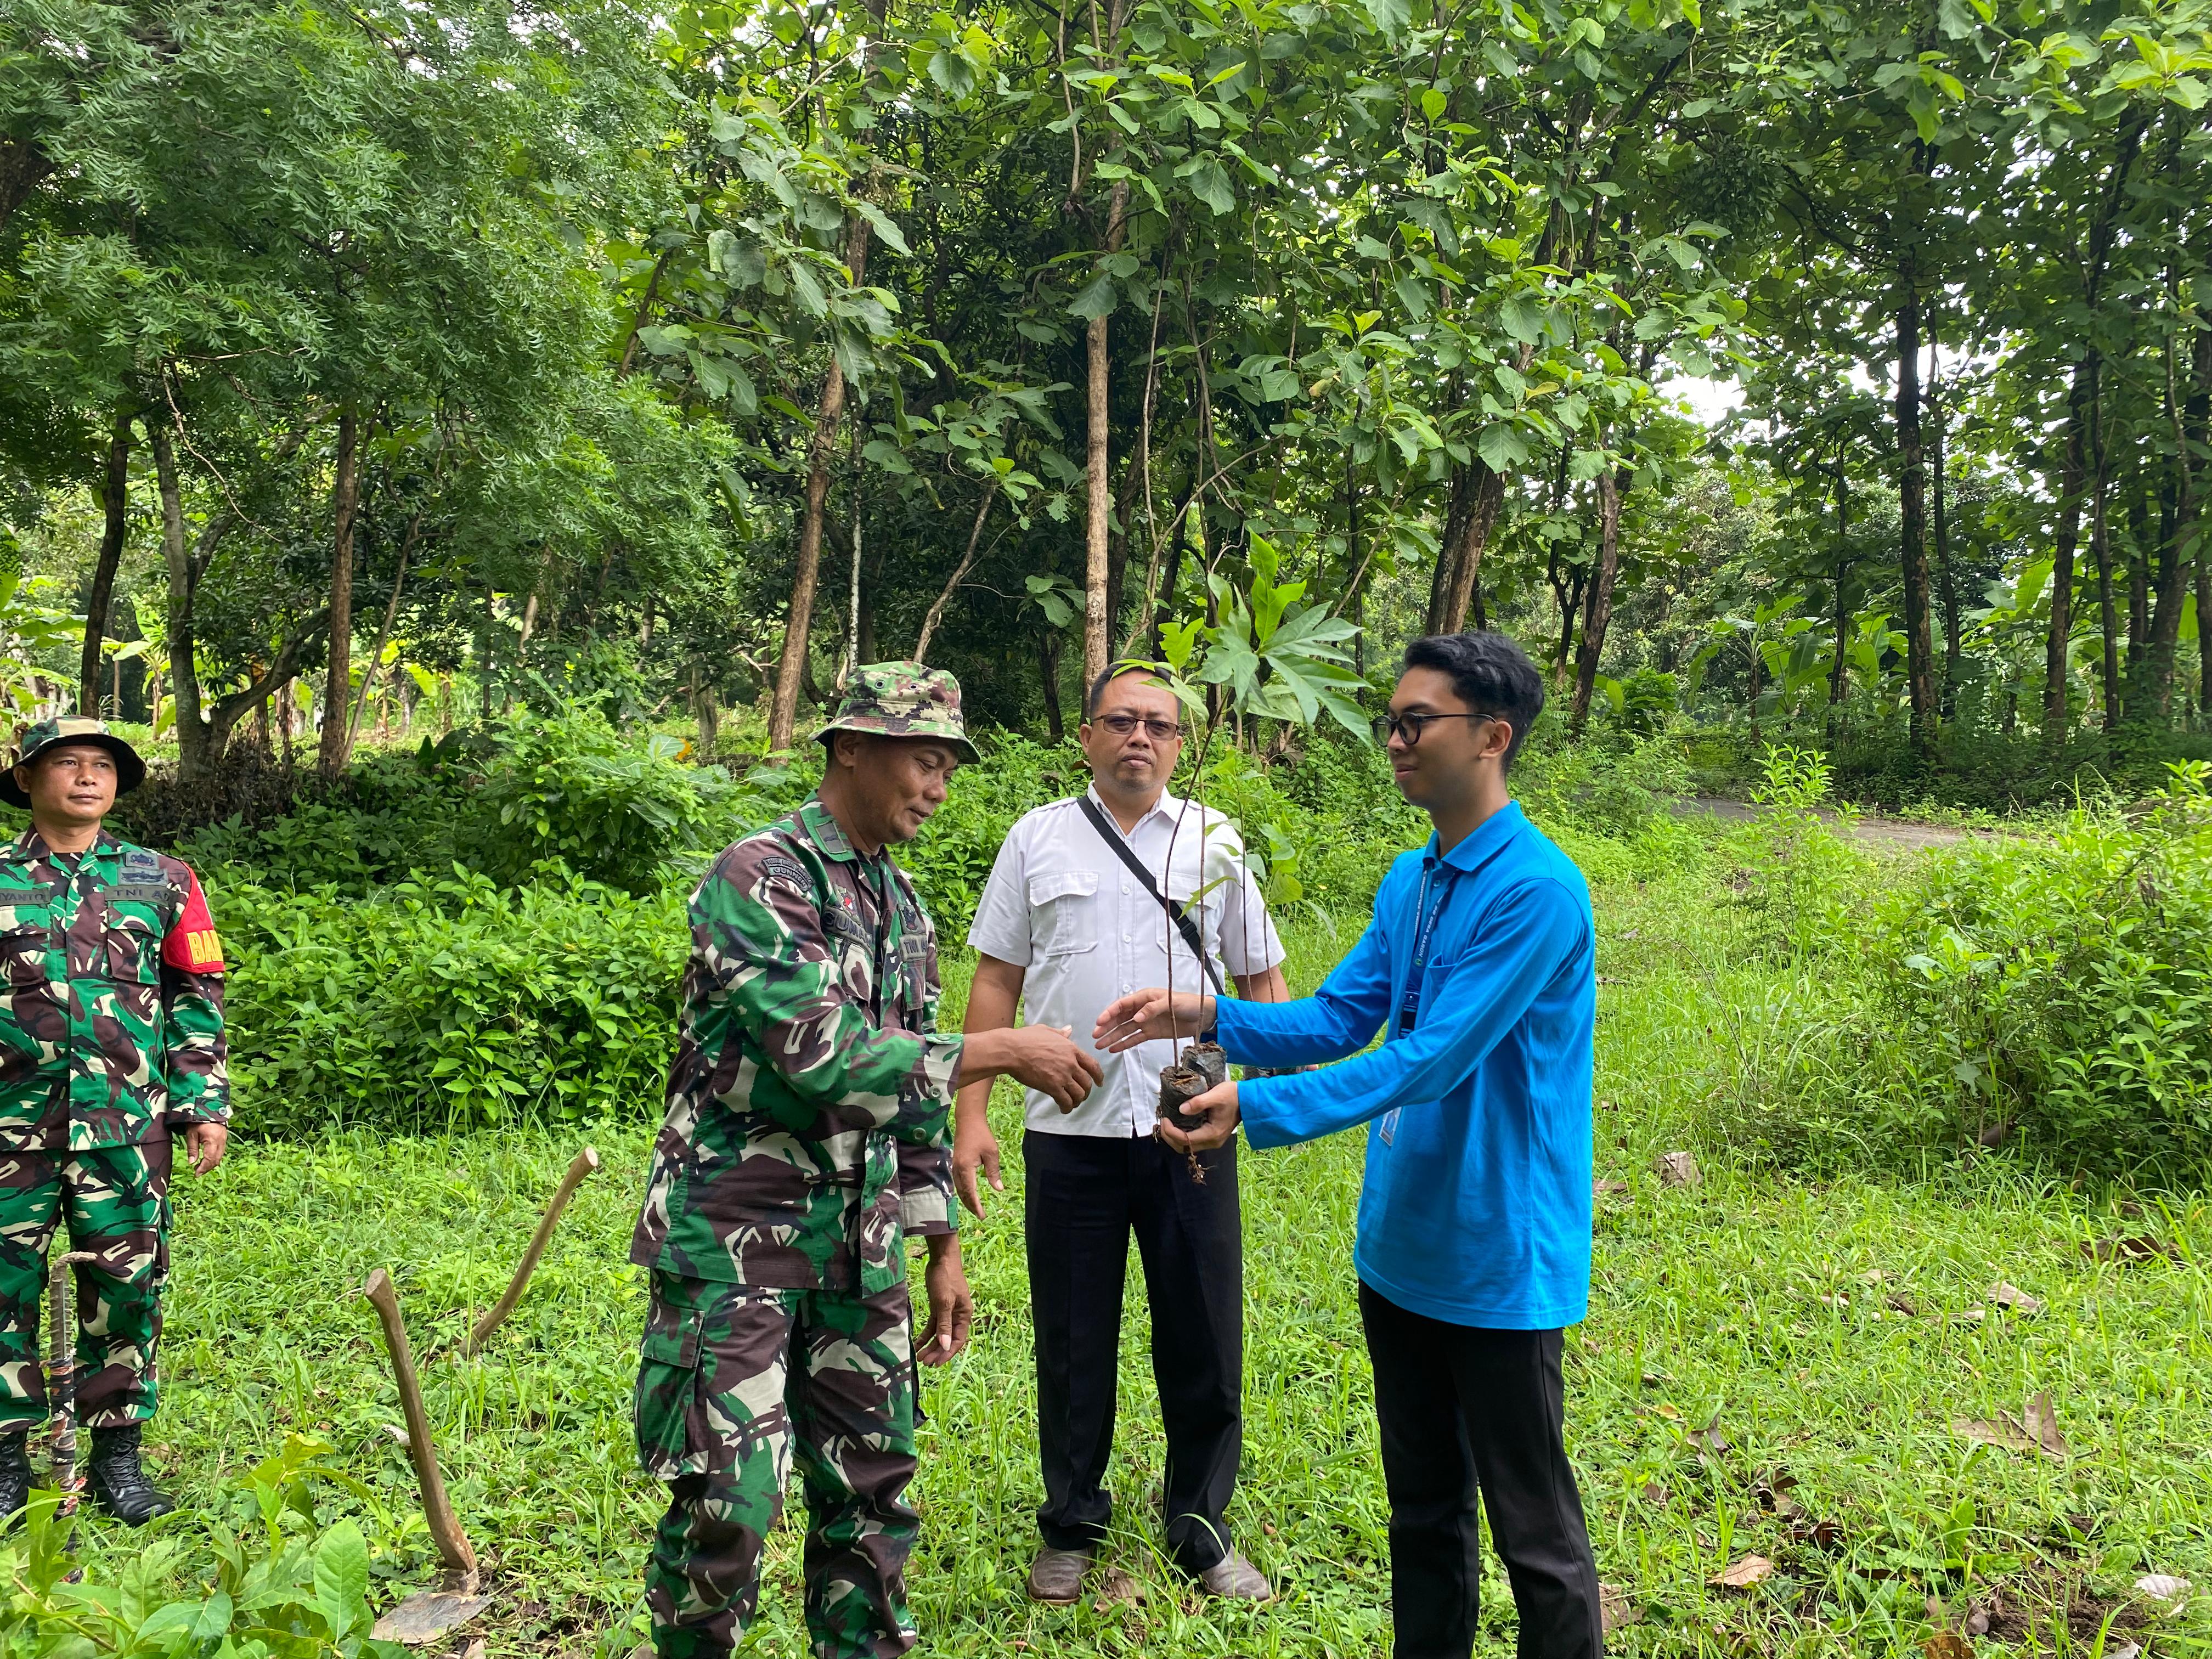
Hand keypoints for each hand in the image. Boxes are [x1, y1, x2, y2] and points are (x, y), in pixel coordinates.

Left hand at [182, 1122, 227, 1174]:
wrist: (210, 1108)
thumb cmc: (198, 1120)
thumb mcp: (191, 1134)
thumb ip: (192, 1149)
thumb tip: (191, 1162)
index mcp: (213, 1141)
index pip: (209, 1159)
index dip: (203, 1168)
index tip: (196, 1174)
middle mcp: (221, 1142)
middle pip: (216, 1160)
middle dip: (207, 1168)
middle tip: (197, 1172)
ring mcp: (224, 1140)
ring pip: (219, 1157)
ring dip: (210, 1164)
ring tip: (200, 1166)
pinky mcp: (224, 1139)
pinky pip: (221, 1152)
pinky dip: (214, 1158)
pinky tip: (207, 1158)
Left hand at [917, 1235, 972, 1364]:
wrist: (941, 1258)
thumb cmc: (946, 1278)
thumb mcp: (944, 1302)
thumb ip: (945, 1324)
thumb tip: (946, 1345)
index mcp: (964, 1315)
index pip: (957, 1340)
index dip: (947, 1353)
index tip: (936, 1363)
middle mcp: (957, 1316)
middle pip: (948, 1339)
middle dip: (937, 1351)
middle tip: (924, 1363)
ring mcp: (947, 1312)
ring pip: (940, 1333)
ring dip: (931, 1345)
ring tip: (920, 1357)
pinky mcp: (938, 1307)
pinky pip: (933, 1325)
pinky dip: (926, 1334)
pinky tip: (917, 1343)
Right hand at [952, 1113, 1001, 1218]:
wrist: (968, 1121)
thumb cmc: (981, 1135)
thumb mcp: (991, 1153)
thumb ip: (993, 1172)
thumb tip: (998, 1189)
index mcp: (966, 1168)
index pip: (970, 1192)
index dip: (976, 1205)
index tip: (982, 1215)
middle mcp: (957, 1169)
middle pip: (962, 1193)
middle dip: (971, 1206)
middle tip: (980, 1215)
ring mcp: (955, 1167)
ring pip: (959, 1189)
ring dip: (966, 1200)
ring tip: (976, 1208)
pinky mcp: (956, 1164)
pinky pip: (958, 1182)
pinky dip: (963, 1192)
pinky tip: (969, 1195)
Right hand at [979, 1024, 1102, 1112]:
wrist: (1012, 1050)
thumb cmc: (1026, 1038)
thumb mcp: (1046, 1030)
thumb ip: (1061, 1033)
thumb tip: (1069, 1029)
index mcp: (1072, 1049)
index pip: (1093, 1065)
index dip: (1099, 1076)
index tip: (1100, 1083)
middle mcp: (1071, 1063)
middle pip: (1087, 1082)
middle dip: (1086, 1091)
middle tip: (1082, 1096)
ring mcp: (1062, 1076)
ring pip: (1079, 1094)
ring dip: (1077, 1101)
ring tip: (1072, 1104)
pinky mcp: (1052, 1087)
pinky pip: (1066, 1101)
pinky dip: (1067, 1107)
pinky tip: (1064, 1109)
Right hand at [1093, 988, 1214, 1053]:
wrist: (1203, 1016)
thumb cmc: (1188, 1003)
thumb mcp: (1171, 1002)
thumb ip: (1152, 1009)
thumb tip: (1136, 1018)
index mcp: (1144, 998)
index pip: (1122, 1005)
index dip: (1109, 1013)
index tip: (1099, 1022)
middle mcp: (1142, 1010)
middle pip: (1120, 1018)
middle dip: (1106, 1026)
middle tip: (1095, 1036)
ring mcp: (1146, 1022)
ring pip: (1124, 1030)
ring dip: (1112, 1036)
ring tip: (1099, 1045)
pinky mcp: (1151, 1033)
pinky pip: (1135, 1039)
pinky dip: (1124, 1044)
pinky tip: (1113, 1049)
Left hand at [1157, 1078, 1239, 1152]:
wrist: (1248, 1100)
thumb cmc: (1233, 1095)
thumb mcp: (1215, 1095)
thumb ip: (1198, 1102)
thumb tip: (1181, 1109)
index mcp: (1212, 1134)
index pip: (1185, 1140)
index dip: (1170, 1131)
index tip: (1164, 1118)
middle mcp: (1212, 1142)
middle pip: (1183, 1147)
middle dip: (1169, 1136)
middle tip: (1163, 1121)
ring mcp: (1212, 1141)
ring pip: (1186, 1146)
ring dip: (1174, 1137)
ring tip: (1167, 1122)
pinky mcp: (1211, 1137)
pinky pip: (1192, 1141)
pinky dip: (1181, 1135)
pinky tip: (1177, 1123)